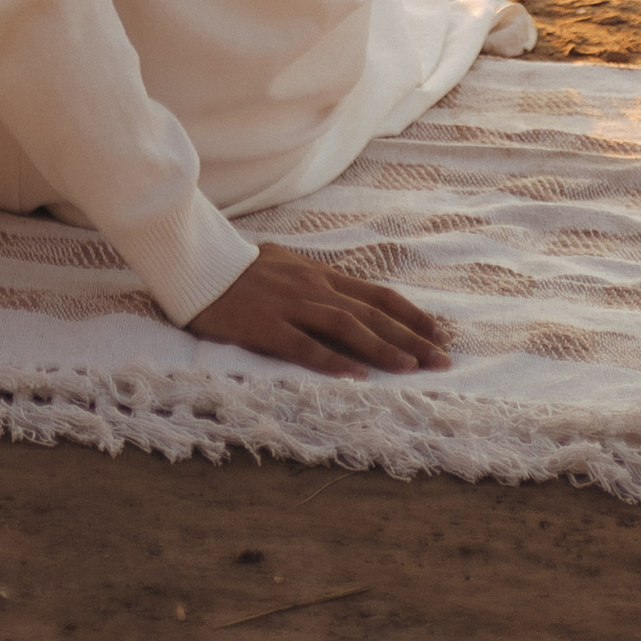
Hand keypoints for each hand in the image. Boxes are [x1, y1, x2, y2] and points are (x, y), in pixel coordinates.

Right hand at [186, 242, 449, 378]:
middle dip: (411, 337)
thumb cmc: (241, 269)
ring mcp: (290, 306)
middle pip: (371, 313)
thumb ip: (317, 283)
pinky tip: (356, 376)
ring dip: (382, 348)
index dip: (411, 315)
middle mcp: (313, 287)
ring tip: (410, 368)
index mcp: (320, 274)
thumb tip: (347, 299)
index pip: (377, 295)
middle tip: (442, 359)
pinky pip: (304, 345)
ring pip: (346, 327)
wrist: (198, 264)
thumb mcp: (287, 267)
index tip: (439, 333)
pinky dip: (332, 361)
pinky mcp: (266, 326)